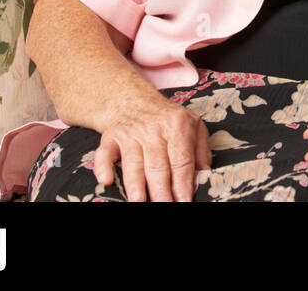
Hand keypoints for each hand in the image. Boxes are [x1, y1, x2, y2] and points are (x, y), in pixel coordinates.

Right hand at [93, 91, 212, 201]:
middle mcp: (154, 130)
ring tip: (140, 202)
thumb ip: (201, 151)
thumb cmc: (166, 118)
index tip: (184, 200)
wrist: (134, 101)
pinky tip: (107, 180)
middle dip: (161, 191)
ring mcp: (131, 134)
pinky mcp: (111, 138)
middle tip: (165, 206)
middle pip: (158, 166)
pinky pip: (105, 154)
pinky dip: (104, 167)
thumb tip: (203, 177)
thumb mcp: (193, 126)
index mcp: (177, 126)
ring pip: (134, 164)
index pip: (181, 160)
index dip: (183, 184)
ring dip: (136, 186)